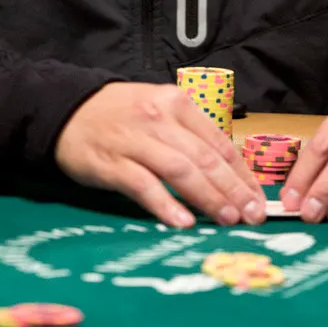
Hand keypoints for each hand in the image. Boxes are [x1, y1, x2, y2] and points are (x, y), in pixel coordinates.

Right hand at [55, 82, 265, 228]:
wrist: (68, 110)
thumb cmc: (121, 115)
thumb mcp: (160, 111)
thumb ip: (190, 136)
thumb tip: (229, 173)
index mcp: (177, 104)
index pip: (219, 143)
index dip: (242, 174)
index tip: (259, 199)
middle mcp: (160, 119)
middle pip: (205, 158)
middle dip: (234, 190)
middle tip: (252, 217)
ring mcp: (135, 140)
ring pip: (180, 170)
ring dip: (208, 197)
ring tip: (228, 220)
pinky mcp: (111, 162)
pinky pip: (143, 185)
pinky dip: (165, 204)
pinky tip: (183, 222)